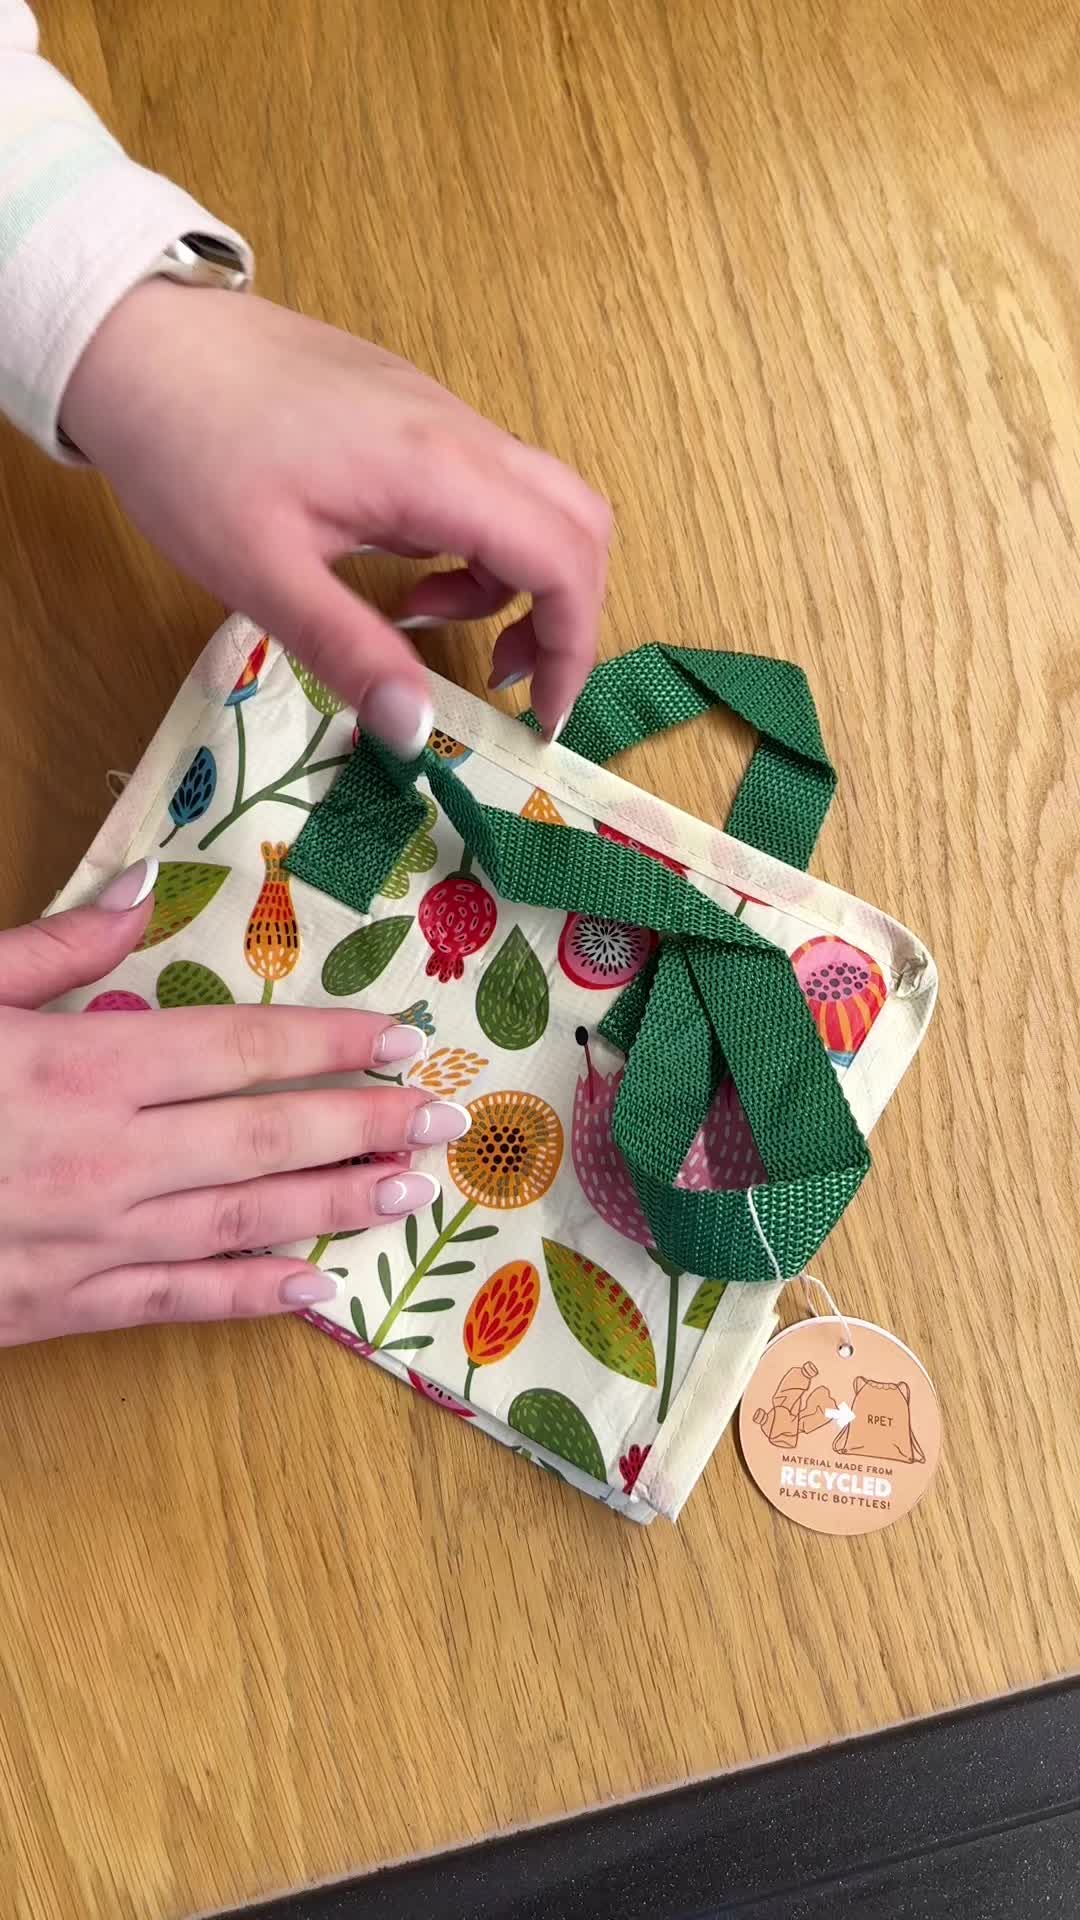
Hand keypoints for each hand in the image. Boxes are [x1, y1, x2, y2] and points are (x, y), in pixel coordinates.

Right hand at [0, 862, 467, 1346]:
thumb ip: (50, 949)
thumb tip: (144, 889)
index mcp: (80, 1066)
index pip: (242, 1050)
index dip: (332, 1043)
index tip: (405, 1039)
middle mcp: (106, 1159)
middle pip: (267, 1135)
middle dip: (366, 1124)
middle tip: (449, 1122)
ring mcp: (89, 1244)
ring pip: (243, 1221)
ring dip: (338, 1204)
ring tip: (414, 1191)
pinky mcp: (59, 1311)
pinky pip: (177, 1305)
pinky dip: (253, 1298)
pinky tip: (318, 1291)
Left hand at [61, 283, 611, 749]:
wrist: (132, 336)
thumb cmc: (187, 449)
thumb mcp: (262, 572)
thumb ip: (351, 650)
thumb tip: (418, 731)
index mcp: (435, 471)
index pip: (564, 560)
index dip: (573, 647)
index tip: (540, 716)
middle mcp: (457, 432)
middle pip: (577, 521)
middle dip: (565, 612)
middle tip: (507, 677)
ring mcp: (436, 412)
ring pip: (533, 497)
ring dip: (512, 577)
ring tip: (424, 623)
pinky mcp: (408, 408)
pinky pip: (483, 479)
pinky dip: (474, 542)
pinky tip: (399, 572)